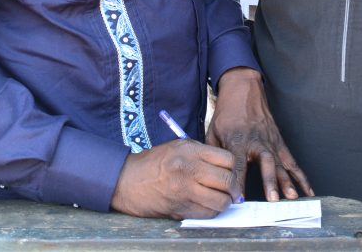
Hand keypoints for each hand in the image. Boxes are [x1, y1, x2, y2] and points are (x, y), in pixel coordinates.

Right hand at [110, 138, 239, 218]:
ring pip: (220, 201)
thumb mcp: (178, 147)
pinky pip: (206, 214)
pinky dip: (212, 212)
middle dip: (234, 188)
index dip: (232, 168)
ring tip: (222, 200)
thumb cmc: (154, 162)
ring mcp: (184, 191)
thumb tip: (226, 168)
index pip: (227, 160)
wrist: (126, 179)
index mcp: (190, 150)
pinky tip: (208, 207)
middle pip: (227, 181)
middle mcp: (189, 169)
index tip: (230, 172)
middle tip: (233, 191)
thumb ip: (202, 154)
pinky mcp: (179, 209)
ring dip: (225, 202)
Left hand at [206, 66, 313, 201]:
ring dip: (287, 181)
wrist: (243, 91)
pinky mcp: (279, 141)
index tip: (239, 199)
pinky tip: (306, 189)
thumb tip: (211, 177)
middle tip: (272, 199)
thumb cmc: (227, 114)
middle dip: (270, 181)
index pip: (239, 164)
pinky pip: (291, 160)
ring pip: (280, 162)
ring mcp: (270, 141)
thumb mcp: (213, 131)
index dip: (239, 182)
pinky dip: (300, 175)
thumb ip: (214, 154)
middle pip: (265, 162)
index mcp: (237, 140)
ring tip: (292, 197)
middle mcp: (256, 141)